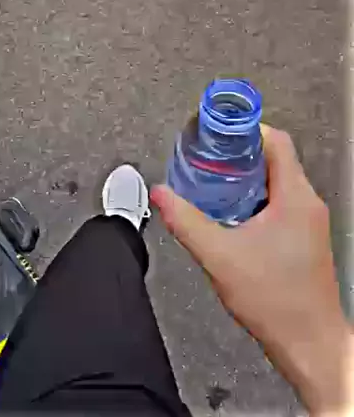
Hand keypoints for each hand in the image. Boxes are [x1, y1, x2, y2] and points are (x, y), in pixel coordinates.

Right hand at [151, 126, 351, 414]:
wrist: (308, 341)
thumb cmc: (278, 303)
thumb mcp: (219, 256)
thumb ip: (185, 222)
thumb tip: (163, 196)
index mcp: (294, 198)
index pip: (276, 141)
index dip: (246, 129)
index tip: (222, 128)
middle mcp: (306, 204)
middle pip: (274, 157)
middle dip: (239, 153)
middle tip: (211, 155)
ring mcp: (307, 221)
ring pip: (277, 180)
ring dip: (246, 176)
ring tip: (216, 182)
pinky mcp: (303, 236)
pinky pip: (279, 201)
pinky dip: (254, 197)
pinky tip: (232, 213)